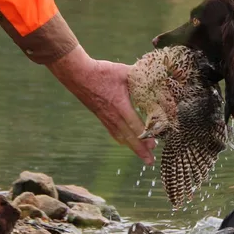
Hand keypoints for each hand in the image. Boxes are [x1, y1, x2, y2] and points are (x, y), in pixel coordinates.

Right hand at [47, 46, 155, 164]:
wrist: (77, 74)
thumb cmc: (101, 72)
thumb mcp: (124, 72)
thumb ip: (140, 77)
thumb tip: (156, 77)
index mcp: (120, 106)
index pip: (135, 125)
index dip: (145, 137)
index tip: (154, 145)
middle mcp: (113, 116)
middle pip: (129, 138)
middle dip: (140, 150)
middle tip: (150, 162)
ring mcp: (106, 118)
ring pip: (121, 137)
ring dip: (133, 147)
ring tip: (144, 155)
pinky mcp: (101, 117)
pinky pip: (113, 132)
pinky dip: (123, 140)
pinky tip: (127, 143)